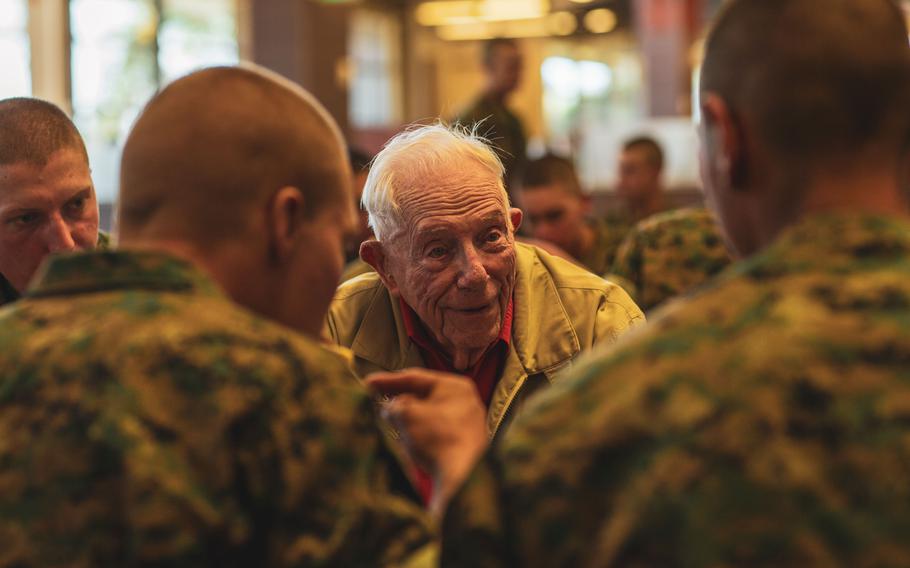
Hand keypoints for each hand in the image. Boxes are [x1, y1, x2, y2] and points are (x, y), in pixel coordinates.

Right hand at [366, 368, 488, 515]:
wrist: (461, 478)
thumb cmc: (436, 439)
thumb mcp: (406, 416)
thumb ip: (393, 406)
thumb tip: (390, 409)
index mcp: (456, 387)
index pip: (416, 378)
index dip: (388, 380)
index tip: (369, 383)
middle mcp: (466, 403)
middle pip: (423, 397)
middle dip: (399, 401)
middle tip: (377, 403)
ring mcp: (467, 425)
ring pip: (428, 417)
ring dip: (408, 420)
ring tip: (389, 424)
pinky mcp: (464, 446)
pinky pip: (436, 433)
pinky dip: (419, 435)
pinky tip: (406, 442)